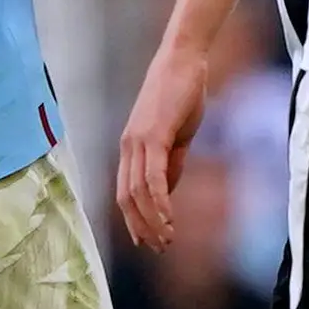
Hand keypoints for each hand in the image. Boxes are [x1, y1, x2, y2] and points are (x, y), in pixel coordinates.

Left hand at [114, 37, 213, 250]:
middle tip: (158, 247)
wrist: (183, 61)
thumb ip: (170, 164)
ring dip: (152, 220)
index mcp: (131, 148)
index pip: (124, 192)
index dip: (133, 219)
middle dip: (141, 227)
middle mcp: (128, 146)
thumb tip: (166, 191)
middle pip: (126, 198)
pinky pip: (153, 176)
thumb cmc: (181, 95)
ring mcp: (138, 141)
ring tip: (167, 239)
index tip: (146, 240)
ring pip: (138, 192)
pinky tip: (168, 218)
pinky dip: (159, 200)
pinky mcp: (153, 135)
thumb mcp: (175, 137)